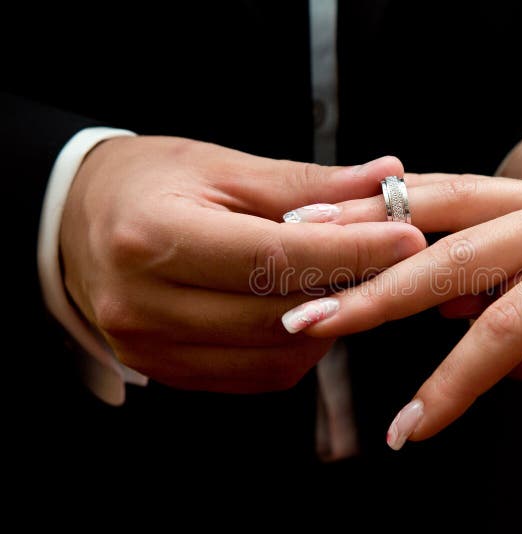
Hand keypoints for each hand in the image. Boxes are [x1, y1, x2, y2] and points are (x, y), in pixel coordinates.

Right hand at [60, 136, 425, 391]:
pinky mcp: (164, 371)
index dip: (350, 252)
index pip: (272, 257)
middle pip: (276, 314)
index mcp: (152, 236)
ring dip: (327, 322)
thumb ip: (307, 183)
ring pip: (273, 354)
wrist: (78, 222)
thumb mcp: (224, 168)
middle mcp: (143, 303)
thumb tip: (387, 177)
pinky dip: (297, 348)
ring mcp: (149, 347)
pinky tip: (306, 311)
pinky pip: (256, 375)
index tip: (407, 237)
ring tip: (347, 280)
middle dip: (347, 288)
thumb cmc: (152, 184)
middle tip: (391, 259)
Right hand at [283, 133, 521, 464]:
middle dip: (373, 295)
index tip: (409, 430)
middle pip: (449, 255)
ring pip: (445, 202)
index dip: (452, 385)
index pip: (506, 330)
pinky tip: (365, 205)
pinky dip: (409, 199)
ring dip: (371, 223)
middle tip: (308, 323)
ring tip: (304, 235)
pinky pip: (468, 189)